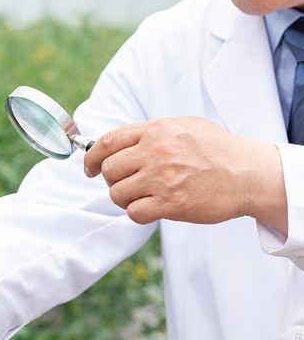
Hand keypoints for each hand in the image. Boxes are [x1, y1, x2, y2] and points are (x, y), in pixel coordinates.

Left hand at [83, 117, 286, 232]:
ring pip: (117, 194)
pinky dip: (139, 213)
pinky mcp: (169, 204)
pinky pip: (133, 213)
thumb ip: (152, 132)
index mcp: (157, 130)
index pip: (107, 142)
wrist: (250, 174)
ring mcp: (161, 178)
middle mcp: (156, 152)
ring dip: (126, 198)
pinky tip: (153, 207)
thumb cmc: (219, 150)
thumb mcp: (185, 126)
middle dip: (113, 180)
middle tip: (129, 183)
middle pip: (109, 170)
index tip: (89, 168)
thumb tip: (119, 143)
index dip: (91, 157)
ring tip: (146, 195)